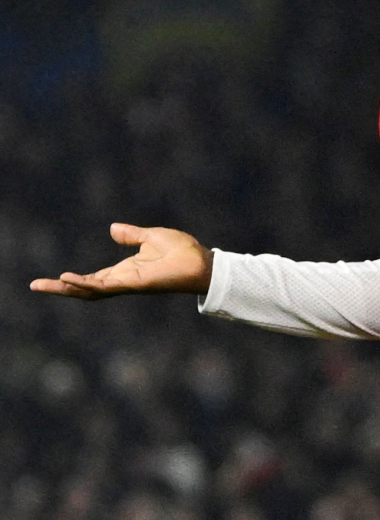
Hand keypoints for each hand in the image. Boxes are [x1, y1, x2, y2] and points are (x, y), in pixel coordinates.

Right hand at [30, 223, 213, 298]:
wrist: (203, 262)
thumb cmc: (183, 252)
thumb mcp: (151, 237)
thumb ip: (131, 235)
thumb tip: (112, 228)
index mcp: (125, 272)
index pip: (92, 279)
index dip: (72, 280)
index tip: (52, 278)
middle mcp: (123, 281)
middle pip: (85, 288)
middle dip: (60, 288)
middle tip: (35, 285)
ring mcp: (127, 284)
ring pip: (90, 290)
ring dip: (67, 288)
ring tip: (44, 285)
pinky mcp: (134, 284)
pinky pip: (105, 286)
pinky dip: (86, 283)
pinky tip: (68, 279)